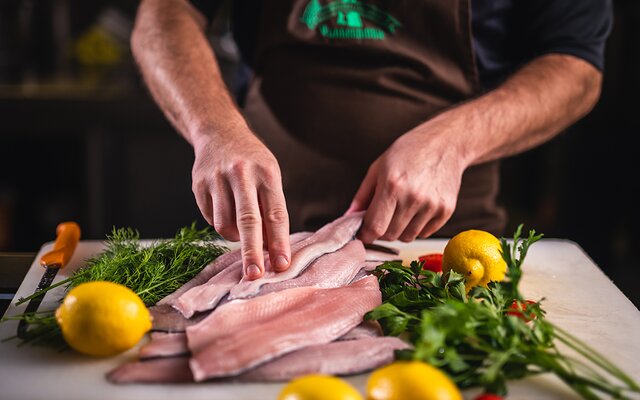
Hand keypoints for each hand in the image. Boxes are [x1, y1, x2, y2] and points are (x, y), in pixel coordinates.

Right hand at [191, 128, 290, 279]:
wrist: (219, 132)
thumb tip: (270, 250)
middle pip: (248, 220)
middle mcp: (241, 174)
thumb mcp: (270, 176)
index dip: (279, 242)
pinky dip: (221, 224)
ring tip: (242, 229)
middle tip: (255, 275)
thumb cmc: (252, 161)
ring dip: (236, 237)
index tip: (282, 265)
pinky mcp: (198, 185)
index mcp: (266, 172)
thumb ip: (271, 209)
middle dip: (252, 252)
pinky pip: (211, 219)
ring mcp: (217, 179)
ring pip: (225, 224)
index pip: (275, 213)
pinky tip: (226, 209)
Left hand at [346, 120, 467, 242]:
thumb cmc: (409, 152)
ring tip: (401, 209)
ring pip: (407, 237)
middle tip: (383, 216)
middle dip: (382, 230)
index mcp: (392, 185)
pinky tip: (417, 209)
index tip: (364, 233)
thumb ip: (362, 196)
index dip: (366, 234)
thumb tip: (349, 218)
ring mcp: (432, 205)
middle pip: (390, 235)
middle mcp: (413, 198)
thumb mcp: (378, 167)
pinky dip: (417, 227)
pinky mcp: (446, 210)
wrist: (445, 143)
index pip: (375, 227)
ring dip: (400, 230)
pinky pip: (425, 233)